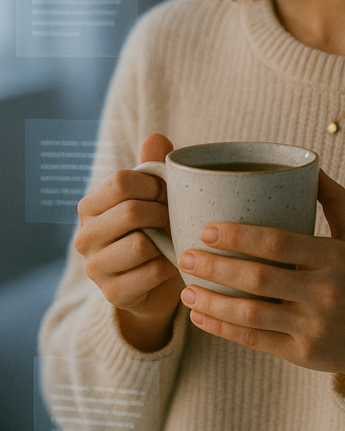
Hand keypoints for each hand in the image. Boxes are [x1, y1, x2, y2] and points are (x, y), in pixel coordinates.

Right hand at [75, 133, 184, 350]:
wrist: (156, 282)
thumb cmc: (156, 229)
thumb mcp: (154, 196)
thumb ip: (153, 166)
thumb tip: (157, 137)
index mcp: (90, 206)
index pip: (121, 181)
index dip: (153, 185)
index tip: (167, 193)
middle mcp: (84, 236)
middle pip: (131, 211)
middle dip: (163, 213)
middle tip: (173, 219)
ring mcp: (95, 267)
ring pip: (139, 245)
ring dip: (165, 242)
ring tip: (171, 241)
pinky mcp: (113, 294)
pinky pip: (151, 273)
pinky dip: (168, 267)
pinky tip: (168, 265)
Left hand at [177, 169, 344, 381]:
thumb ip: (335, 200)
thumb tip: (311, 166)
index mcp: (335, 258)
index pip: (279, 242)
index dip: (239, 236)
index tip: (207, 230)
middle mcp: (324, 292)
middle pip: (259, 278)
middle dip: (215, 267)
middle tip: (184, 257)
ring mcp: (313, 326)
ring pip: (252, 314)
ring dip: (213, 302)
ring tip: (186, 291)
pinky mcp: (302, 354)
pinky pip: (255, 341)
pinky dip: (223, 329)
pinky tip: (200, 318)